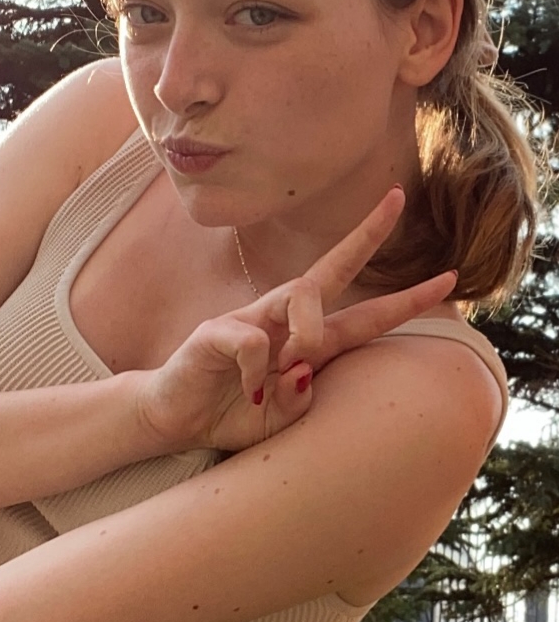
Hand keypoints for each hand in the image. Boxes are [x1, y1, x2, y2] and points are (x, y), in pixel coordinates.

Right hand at [138, 186, 457, 453]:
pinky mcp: (216, 331)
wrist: (173, 419)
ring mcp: (250, 320)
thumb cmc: (233, 413)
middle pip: (330, 271)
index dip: (406, 298)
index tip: (449, 277)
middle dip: (365, 236)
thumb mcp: (280, 422)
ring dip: (311, 326)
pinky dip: (256, 373)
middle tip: (396, 199)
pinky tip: (249, 392)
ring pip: (298, 294)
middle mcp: (283, 321)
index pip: (364, 314)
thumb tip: (305, 368)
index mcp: (308, 343)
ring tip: (297, 359)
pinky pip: (249, 342)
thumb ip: (302, 402)